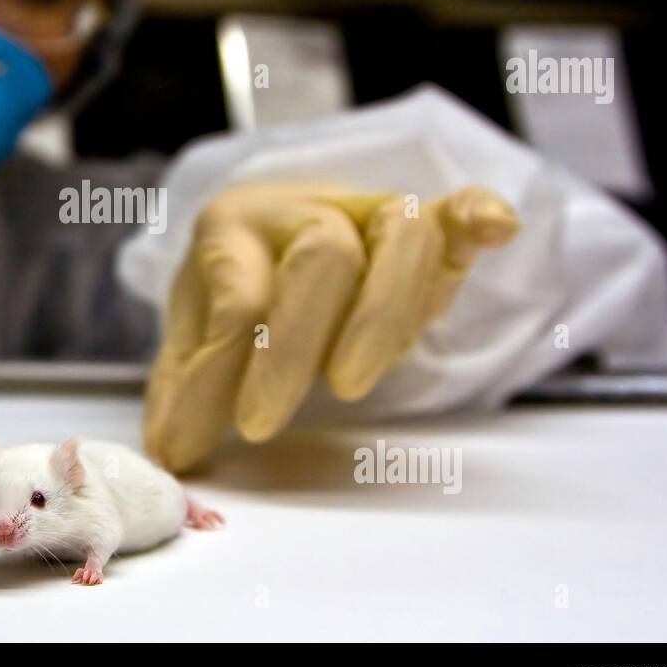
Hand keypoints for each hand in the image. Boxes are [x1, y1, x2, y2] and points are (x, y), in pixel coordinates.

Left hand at [143, 184, 518, 471]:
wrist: (275, 230)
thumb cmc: (238, 286)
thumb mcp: (197, 334)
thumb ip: (188, 389)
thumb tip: (172, 456)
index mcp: (234, 227)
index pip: (236, 294)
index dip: (220, 369)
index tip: (211, 434)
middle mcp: (304, 209)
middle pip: (321, 258)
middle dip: (293, 348)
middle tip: (261, 422)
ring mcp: (369, 215)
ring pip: (399, 239)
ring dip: (382, 317)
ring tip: (347, 384)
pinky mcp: (425, 228)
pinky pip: (454, 213)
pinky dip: (475, 218)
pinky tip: (494, 228)